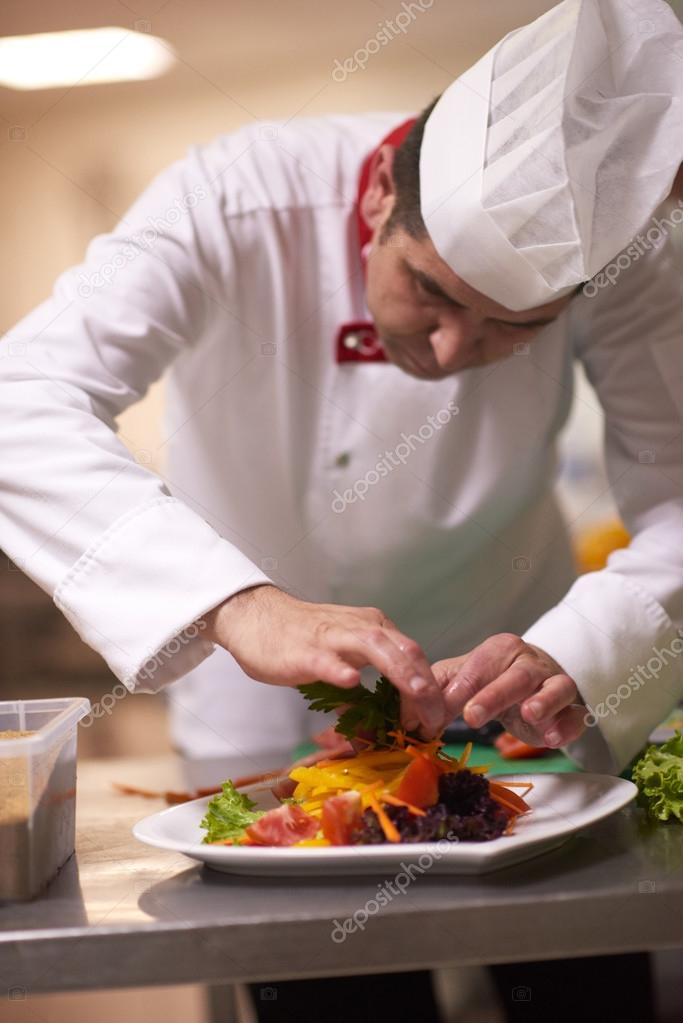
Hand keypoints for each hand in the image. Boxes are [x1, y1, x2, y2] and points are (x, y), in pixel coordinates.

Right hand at [204, 585, 446, 735]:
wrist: (256, 616)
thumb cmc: (300, 638)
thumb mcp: (343, 655)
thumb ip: (366, 679)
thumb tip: (385, 717)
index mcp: (374, 628)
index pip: (412, 655)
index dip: (429, 687)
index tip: (435, 719)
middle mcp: (360, 627)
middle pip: (404, 650)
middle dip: (425, 685)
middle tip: (436, 719)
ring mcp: (333, 637)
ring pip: (374, 647)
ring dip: (399, 670)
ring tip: (416, 692)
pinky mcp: (305, 651)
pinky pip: (326, 659)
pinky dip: (340, 668)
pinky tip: (351, 680)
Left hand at [432, 633, 585, 748]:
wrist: (532, 682)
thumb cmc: (491, 679)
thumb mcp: (459, 680)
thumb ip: (436, 694)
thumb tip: (411, 718)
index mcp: (500, 650)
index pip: (480, 665)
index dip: (462, 687)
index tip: (446, 707)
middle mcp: (530, 663)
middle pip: (516, 675)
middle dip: (494, 695)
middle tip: (472, 716)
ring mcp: (555, 684)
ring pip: (555, 688)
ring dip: (544, 701)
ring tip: (530, 715)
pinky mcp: (572, 709)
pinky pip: (576, 714)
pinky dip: (568, 725)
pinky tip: (554, 737)